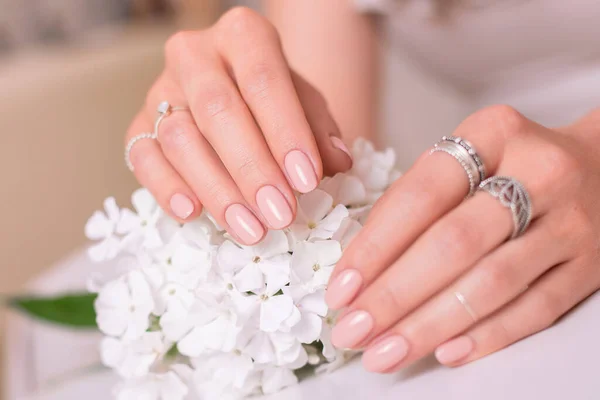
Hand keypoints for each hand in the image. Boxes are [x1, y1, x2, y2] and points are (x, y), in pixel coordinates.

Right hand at [125, 7, 351, 244]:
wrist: (231, 93)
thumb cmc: (273, 100)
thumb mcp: (305, 104)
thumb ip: (320, 129)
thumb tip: (338, 163)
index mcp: (242, 35)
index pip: (263, 79)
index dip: (285, 132)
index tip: (307, 181)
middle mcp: (194, 54)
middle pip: (218, 109)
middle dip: (252, 168)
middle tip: (280, 213)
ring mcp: (159, 89)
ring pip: (180, 138)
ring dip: (217, 189)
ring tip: (251, 228)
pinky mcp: (138, 125)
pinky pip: (144, 157)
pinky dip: (167, 188)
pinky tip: (194, 214)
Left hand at [325, 105, 599, 371]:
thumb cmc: (513, 165)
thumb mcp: (467, 157)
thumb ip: (416, 202)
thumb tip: (359, 269)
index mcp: (494, 132)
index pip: (421, 195)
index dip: (376, 246)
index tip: (341, 288)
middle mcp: (539, 172)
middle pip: (454, 244)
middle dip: (395, 295)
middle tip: (353, 331)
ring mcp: (572, 221)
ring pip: (492, 283)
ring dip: (430, 325)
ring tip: (385, 352)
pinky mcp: (592, 265)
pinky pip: (537, 308)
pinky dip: (488, 335)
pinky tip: (446, 353)